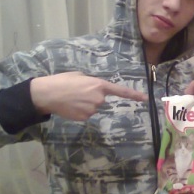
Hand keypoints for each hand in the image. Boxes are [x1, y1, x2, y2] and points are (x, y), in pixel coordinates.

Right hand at [30, 72, 147, 120]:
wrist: (48, 94)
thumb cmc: (63, 81)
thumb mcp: (80, 76)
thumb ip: (91, 83)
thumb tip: (95, 89)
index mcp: (99, 85)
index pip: (120, 91)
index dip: (133, 95)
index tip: (145, 99)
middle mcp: (99, 98)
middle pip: (101, 99)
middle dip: (92, 97)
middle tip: (77, 92)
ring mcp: (92, 109)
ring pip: (93, 107)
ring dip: (85, 104)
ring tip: (71, 98)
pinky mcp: (85, 117)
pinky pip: (86, 114)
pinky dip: (79, 111)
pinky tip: (70, 106)